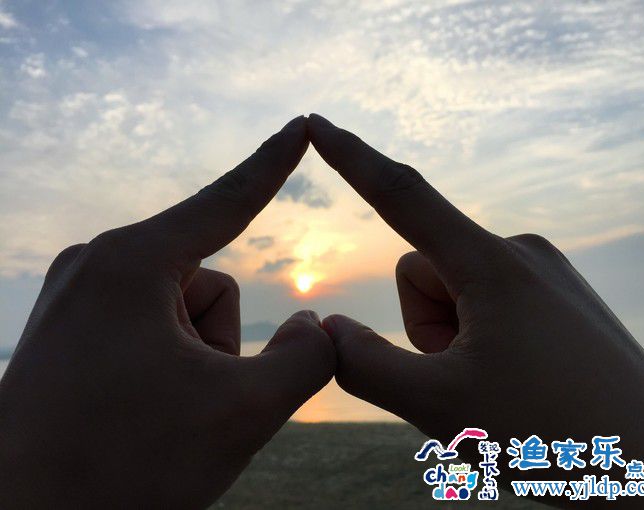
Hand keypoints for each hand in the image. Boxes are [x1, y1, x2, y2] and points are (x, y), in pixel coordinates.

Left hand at [0, 116, 334, 508]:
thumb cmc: (121, 470)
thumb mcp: (241, 414)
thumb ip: (308, 360)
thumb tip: (314, 325)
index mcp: (132, 264)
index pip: (226, 201)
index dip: (272, 164)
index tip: (300, 125)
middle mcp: (98, 266)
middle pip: (210, 288)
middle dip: (220, 348)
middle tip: (188, 407)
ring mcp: (78, 298)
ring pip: (183, 316)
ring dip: (195, 365)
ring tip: (159, 415)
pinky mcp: (70, 329)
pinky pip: (151, 331)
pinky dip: (167, 369)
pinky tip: (139, 413)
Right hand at [308, 114, 643, 507]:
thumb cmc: (553, 436)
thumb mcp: (440, 408)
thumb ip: (364, 366)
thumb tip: (328, 330)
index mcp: (490, 266)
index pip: (402, 197)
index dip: (352, 159)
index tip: (316, 124)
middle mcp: (521, 253)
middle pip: (423, 274)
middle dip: (424, 327)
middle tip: (467, 379)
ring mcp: (544, 275)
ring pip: (454, 295)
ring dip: (453, 341)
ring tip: (498, 384)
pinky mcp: (559, 298)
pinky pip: (490, 305)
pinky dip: (482, 341)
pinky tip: (519, 381)